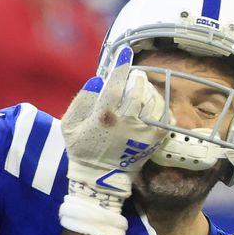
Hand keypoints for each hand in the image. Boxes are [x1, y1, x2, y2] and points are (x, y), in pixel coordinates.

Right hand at [59, 45, 166, 234]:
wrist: (100, 180)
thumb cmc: (82, 151)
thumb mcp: (69, 126)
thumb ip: (81, 101)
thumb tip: (97, 82)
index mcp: (104, 116)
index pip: (115, 83)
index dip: (120, 66)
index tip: (123, 53)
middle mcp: (126, 121)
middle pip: (138, 89)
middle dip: (138, 77)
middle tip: (135, 74)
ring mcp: (143, 132)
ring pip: (153, 101)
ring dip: (150, 90)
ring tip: (144, 87)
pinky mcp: (153, 141)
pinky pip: (164, 117)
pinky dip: (162, 107)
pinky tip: (154, 104)